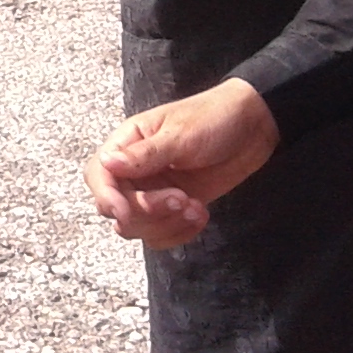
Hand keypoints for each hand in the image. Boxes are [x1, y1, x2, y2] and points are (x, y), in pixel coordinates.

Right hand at [83, 76, 279, 248]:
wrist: (253, 127)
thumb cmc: (213, 118)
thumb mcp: (180, 134)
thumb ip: (145, 154)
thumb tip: (108, 163)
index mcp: (128, 143)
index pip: (99, 174)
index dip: (106, 196)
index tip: (125, 210)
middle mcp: (135, 170)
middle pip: (115, 206)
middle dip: (146, 211)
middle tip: (182, 198)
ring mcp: (154, 191)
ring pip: (138, 226)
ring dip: (166, 224)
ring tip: (197, 207)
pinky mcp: (175, 207)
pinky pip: (162, 234)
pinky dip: (179, 233)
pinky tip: (201, 215)